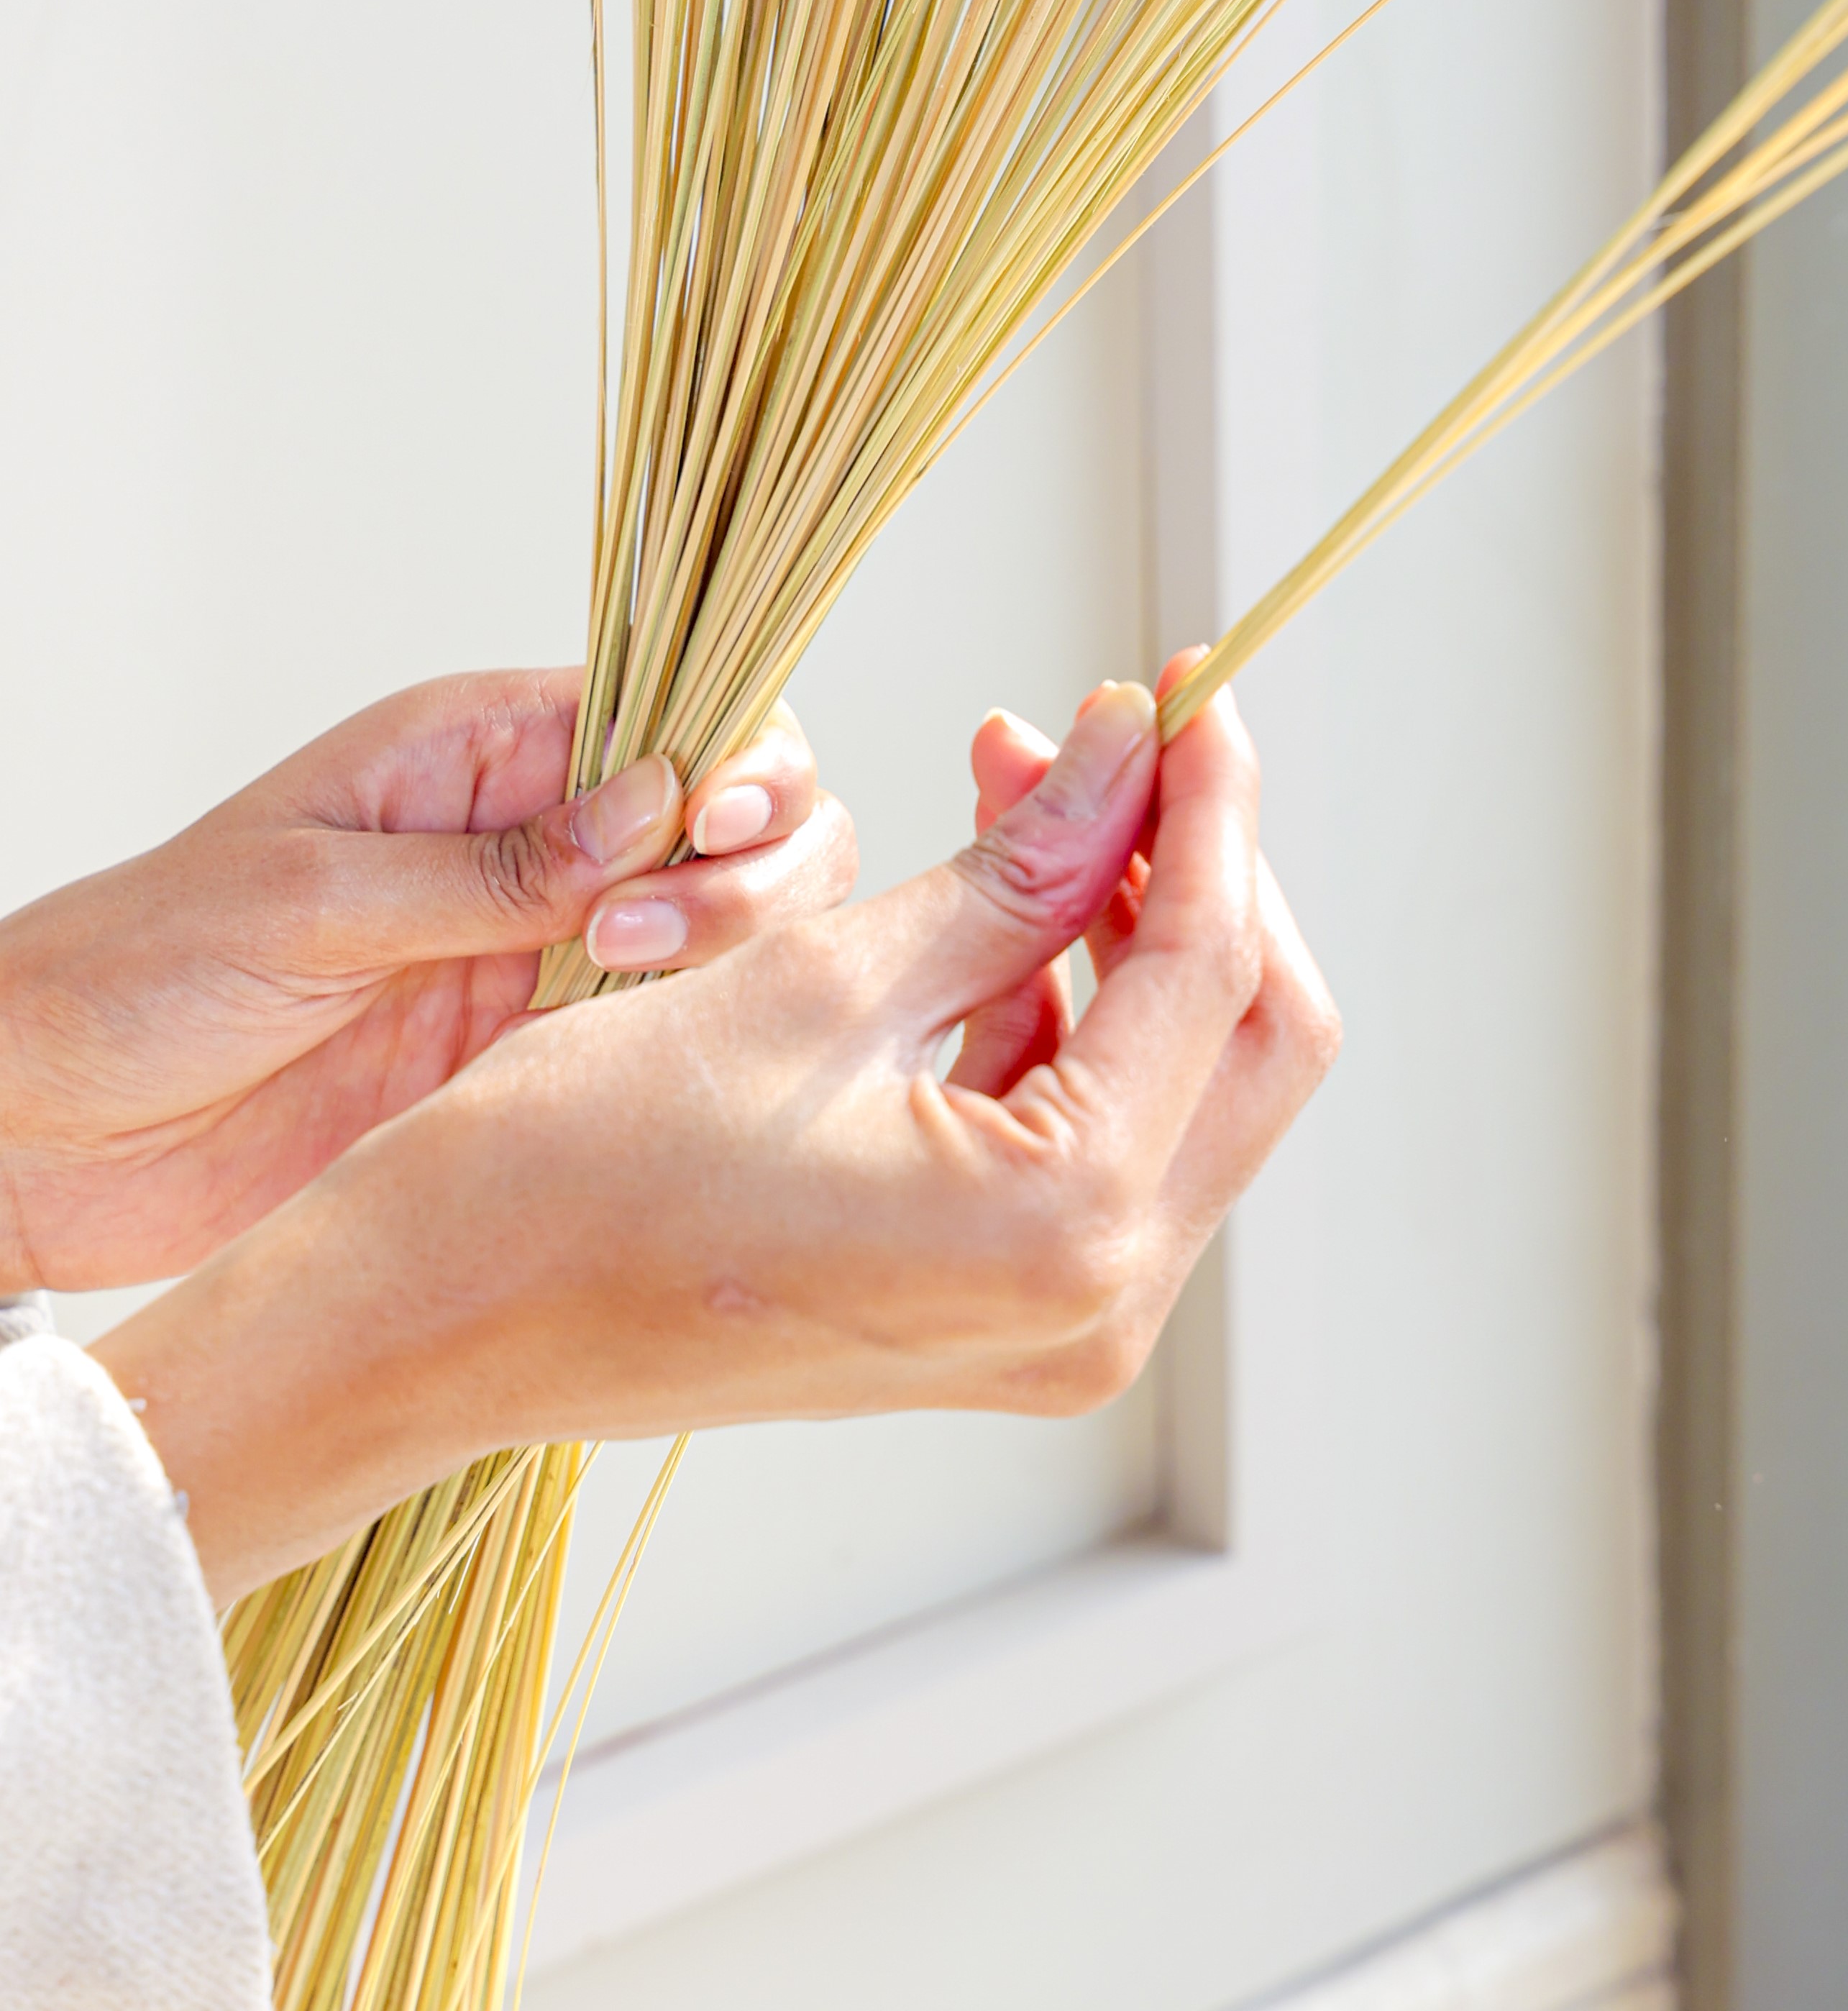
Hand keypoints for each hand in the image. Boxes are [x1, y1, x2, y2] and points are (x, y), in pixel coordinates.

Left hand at [0, 671, 857, 1290]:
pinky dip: (688, 1041)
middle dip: (747, 861)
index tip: (717, 823)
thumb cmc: (132, 975)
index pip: (672, 710)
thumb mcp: (306, 898)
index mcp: (473, 752)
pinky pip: (656, 1034)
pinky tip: (644, 1060)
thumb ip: (491, 868)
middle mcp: (527, 841)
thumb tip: (658, 802)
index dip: (735, 755)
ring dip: (727, 949)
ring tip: (621, 988)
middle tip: (640, 940)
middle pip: (731, 815)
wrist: (42, 1134)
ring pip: (720, 924)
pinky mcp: (523, 1060)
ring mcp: (534, 952)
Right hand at [97, 667, 1336, 1604]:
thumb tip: (1131, 749)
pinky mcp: (1002, 1310)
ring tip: (1007, 781)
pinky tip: (983, 904)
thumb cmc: (583, 1167)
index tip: (1184, 685)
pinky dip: (1061, 1004)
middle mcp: (1095, 1307)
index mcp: (1064, 1228)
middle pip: (1248, 1039)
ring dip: (1116, 921)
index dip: (1209, 802)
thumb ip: (1018, 869)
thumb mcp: (820, 980)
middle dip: (1186, 867)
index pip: (1216, 967)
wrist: (436, 1317)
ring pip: (1179, 1077)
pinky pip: (1092, 1129)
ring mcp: (1056, 1325)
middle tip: (1099, 738)